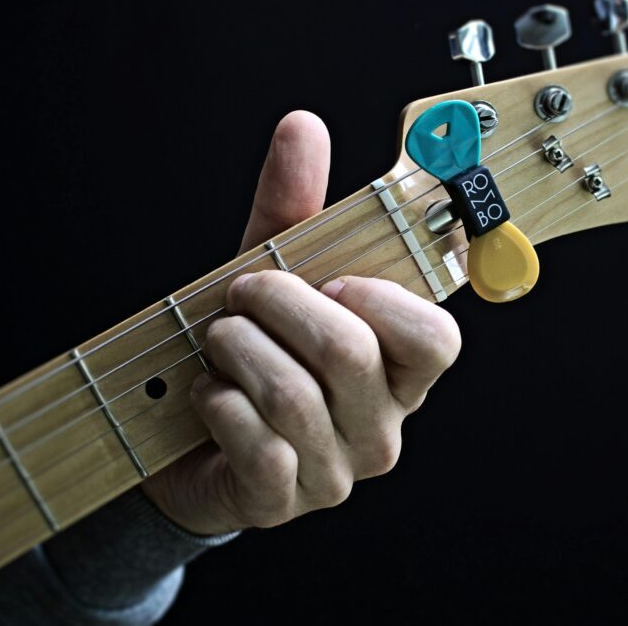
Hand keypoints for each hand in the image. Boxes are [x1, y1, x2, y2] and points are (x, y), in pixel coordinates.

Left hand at [141, 111, 460, 535]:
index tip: (331, 277)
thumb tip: (303, 126)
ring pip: (292, 394)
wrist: (192, 435)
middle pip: (348, 351)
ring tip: (218, 341)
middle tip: (241, 292)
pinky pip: (256, 443)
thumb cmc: (251, 350)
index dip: (379, 298)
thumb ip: (292, 208)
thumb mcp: (274, 275)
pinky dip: (217, 402)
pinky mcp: (283, 501)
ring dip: (234, 348)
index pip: (435, 339)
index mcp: (398, 370)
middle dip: (276, 302)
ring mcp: (336, 470)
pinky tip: (209, 395)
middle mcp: (380, 424)